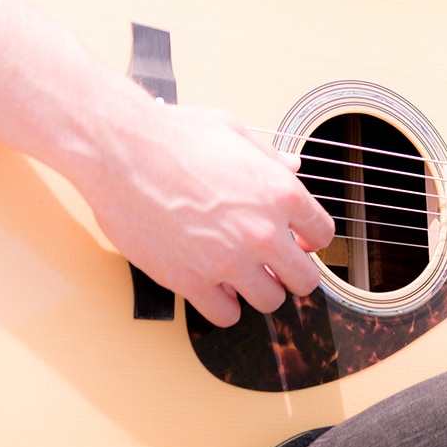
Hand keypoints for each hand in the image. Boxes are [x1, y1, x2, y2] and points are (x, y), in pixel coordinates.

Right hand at [76, 98, 334, 327]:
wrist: (123, 153)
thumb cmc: (174, 136)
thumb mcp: (233, 131)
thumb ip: (268, 157)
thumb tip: (291, 166)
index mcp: (279, 193)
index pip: (323, 234)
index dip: (312, 237)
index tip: (299, 239)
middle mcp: (262, 232)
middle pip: (304, 280)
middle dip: (293, 273)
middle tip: (277, 265)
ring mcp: (229, 262)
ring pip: (269, 302)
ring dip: (259, 290)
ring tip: (242, 275)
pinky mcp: (193, 281)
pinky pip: (225, 315)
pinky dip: (224, 306)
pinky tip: (214, 287)